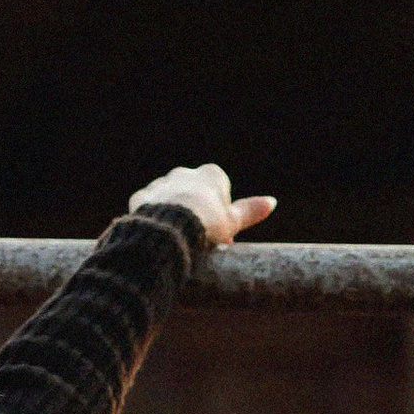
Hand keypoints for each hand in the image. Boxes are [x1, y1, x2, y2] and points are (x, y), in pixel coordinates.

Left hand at [129, 162, 274, 250]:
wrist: (170, 229)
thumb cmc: (207, 224)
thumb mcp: (232, 221)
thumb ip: (251, 211)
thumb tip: (272, 202)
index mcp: (211, 174)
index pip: (220, 192)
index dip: (221, 216)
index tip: (220, 237)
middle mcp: (185, 173)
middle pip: (195, 195)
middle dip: (197, 215)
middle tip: (200, 241)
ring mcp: (162, 183)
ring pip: (171, 200)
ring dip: (175, 216)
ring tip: (178, 240)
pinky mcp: (142, 197)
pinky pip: (150, 208)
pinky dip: (155, 220)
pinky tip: (158, 235)